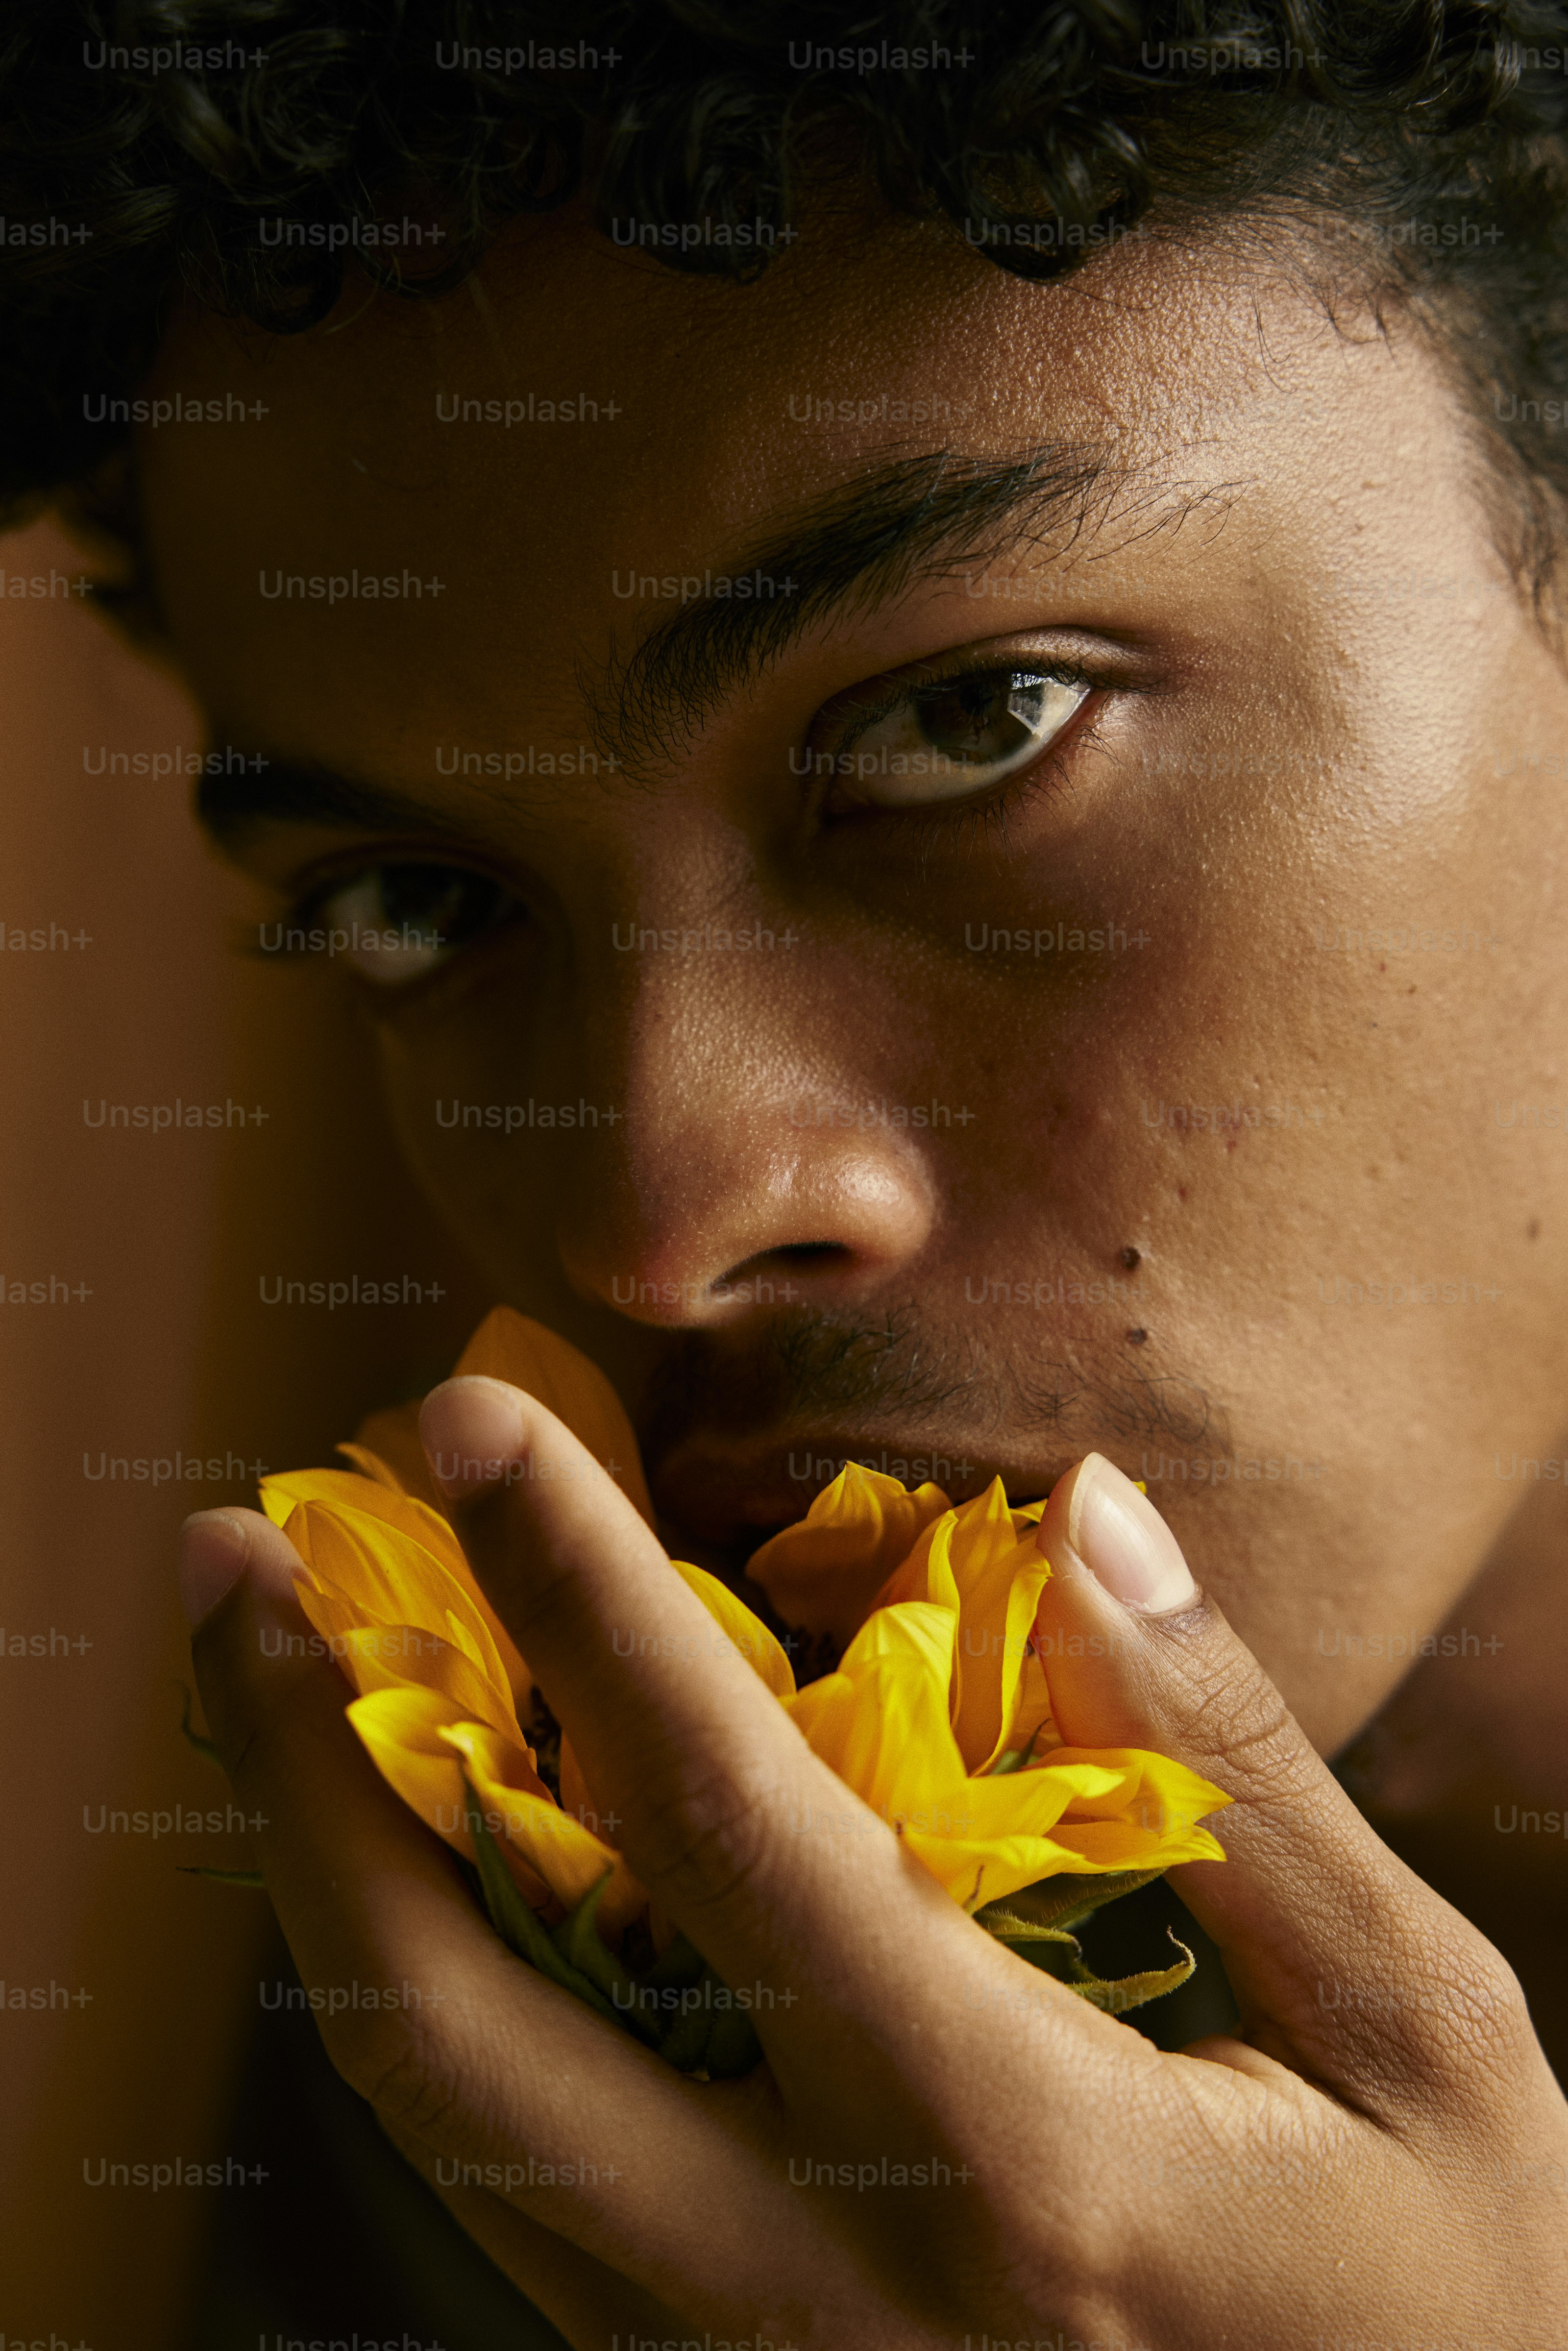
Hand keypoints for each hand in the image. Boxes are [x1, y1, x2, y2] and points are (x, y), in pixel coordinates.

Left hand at [181, 1381, 1567, 2348]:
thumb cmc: (1463, 2315)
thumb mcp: (1430, 2049)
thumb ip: (1242, 1774)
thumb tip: (1089, 1515)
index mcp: (1012, 2167)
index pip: (725, 1823)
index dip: (576, 1597)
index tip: (467, 1424)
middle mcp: (817, 2294)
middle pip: (455, 2025)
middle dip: (302, 1771)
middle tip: (232, 1563)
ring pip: (440, 2123)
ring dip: (326, 1874)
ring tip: (273, 1676)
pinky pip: (507, 2191)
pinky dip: (431, 1995)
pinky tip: (419, 1854)